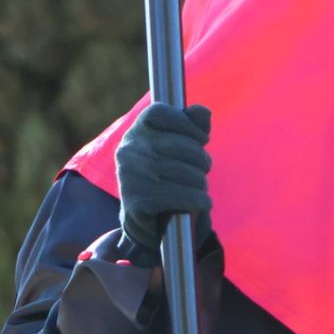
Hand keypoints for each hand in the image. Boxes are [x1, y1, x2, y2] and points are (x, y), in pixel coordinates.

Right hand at [115, 102, 212, 252]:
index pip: (161, 112)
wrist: (146, 222)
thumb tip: (203, 111)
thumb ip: (192, 127)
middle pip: (187, 148)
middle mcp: (130, 149)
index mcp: (136, 131)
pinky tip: (200, 204)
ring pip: (192, 175)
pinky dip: (201, 202)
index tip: (201, 140)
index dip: (188, 125)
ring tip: (194, 190)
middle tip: (200, 173)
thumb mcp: (179, 150)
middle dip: (203, 163)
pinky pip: (186, 197)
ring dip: (201, 186)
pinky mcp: (139, 201)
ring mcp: (132, 175)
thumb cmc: (168, 179)